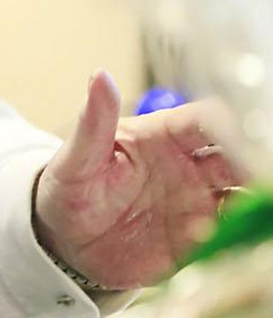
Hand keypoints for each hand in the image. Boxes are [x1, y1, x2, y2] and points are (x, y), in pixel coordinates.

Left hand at [33, 69, 243, 289]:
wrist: (65, 240)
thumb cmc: (70, 189)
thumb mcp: (76, 158)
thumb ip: (93, 121)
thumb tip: (99, 76)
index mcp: (164, 135)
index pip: (208, 121)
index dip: (226, 129)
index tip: (235, 144)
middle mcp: (189, 166)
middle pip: (237, 157)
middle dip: (250, 165)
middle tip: (252, 180)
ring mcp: (196, 202)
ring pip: (241, 195)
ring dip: (245, 204)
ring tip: (229, 216)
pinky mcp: (196, 239)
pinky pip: (226, 236)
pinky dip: (229, 238)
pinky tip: (207, 241)